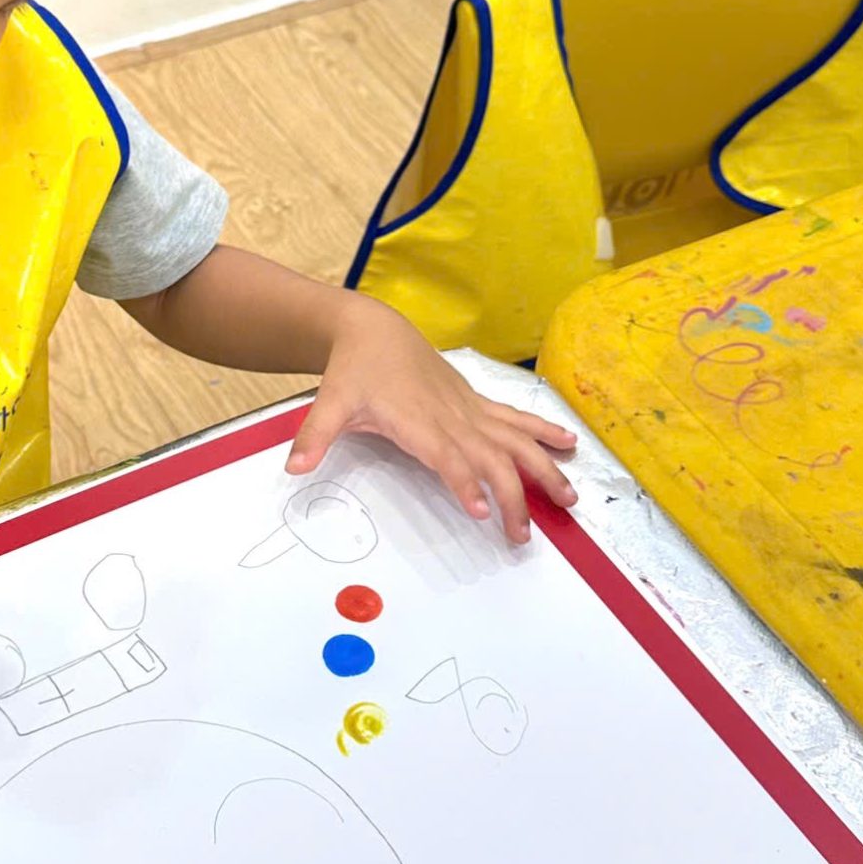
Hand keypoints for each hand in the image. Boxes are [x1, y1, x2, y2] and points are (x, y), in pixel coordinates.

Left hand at [288, 298, 576, 545]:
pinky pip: (515, 420)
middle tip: (522, 534)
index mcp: (418, 421)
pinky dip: (543, 433)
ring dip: (543, 468)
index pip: (447, 455)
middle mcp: (451, 417)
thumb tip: (294, 467)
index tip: (482, 510)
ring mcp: (468, 410)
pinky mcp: (475, 404)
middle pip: (491, 457)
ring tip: (568, 498)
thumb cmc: (354, 369)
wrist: (373, 330)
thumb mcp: (329, 402)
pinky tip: (568, 445)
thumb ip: (315, 437)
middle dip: (513, 495)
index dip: (466, 481)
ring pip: (514, 440)